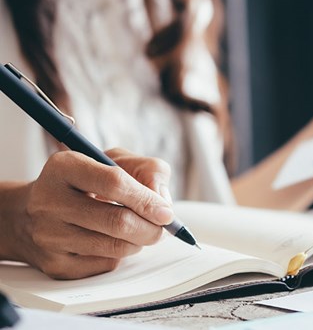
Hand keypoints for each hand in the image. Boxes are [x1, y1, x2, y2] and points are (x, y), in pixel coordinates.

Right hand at [0, 150, 172, 278]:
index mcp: (64, 166)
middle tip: (162, 229)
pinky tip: (114, 242)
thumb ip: (148, 170)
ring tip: (141, 231)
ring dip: (139, 242)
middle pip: (117, 221)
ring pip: (115, 247)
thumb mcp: (115, 162)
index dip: (147, 200)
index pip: (115, 183)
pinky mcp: (55, 264)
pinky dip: (121, 255)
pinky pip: (104, 265)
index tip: (166, 212)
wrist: (32, 214)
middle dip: (151, 228)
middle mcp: (49, 200)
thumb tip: (162, 201)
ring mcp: (49, 235)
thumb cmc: (85, 183)